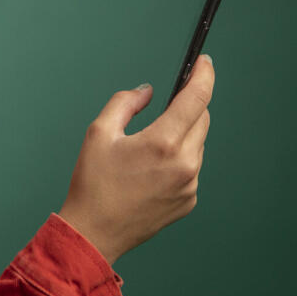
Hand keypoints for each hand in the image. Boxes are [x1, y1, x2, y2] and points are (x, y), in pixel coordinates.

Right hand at [58, 54, 214, 265]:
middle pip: (202, 119)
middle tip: (165, 105)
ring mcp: (191, 185)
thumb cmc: (93, 183)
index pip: (197, 98)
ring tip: (148, 147)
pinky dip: (178, 159)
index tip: (203, 62)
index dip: (203, 74)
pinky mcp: (189, 200)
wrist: (95, 232)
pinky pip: (192, 168)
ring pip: (197, 144)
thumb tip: (148, 91)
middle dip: (188, 106)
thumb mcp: (99, 132)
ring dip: (182, 134)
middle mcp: (185, 164)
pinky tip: (150, 170)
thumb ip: (126, 102)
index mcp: (163, 142)